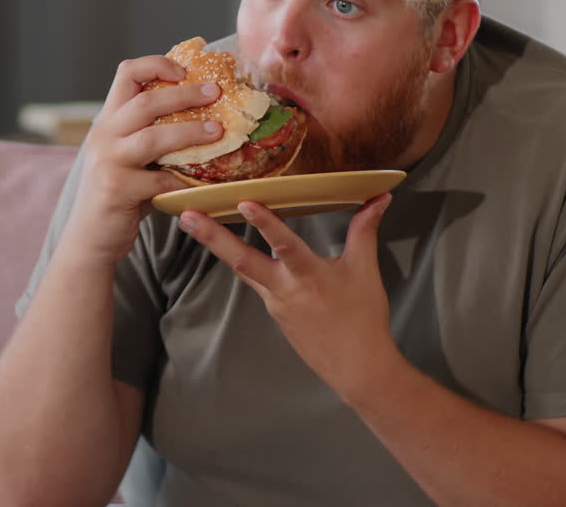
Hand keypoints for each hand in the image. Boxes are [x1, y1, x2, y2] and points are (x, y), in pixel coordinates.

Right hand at [60, 56, 223, 263]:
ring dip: (190, 131)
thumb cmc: (119, 196)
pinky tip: (206, 183)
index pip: (126, 73)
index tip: (185, 71)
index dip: (156, 64)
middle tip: (216, 92)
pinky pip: (160, 181)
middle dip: (185, 94)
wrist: (90, 239)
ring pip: (153, 137)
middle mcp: (103, 136)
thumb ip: (153, 137)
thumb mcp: (129, 158)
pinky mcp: (117, 189)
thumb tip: (206, 118)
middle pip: (145, 101)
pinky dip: (186, 181)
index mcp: (108, 121)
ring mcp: (108, 162)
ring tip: (218, 130)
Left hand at [177, 194, 399, 396]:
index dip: (265, 224)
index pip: (284, 246)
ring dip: (216, 246)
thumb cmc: (364, 318)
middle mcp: (285, 289)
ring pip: (242, 270)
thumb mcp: (366, 270)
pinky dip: (243, 262)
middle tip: (185, 216)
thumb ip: (365, 230)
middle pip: (242, 260)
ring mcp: (274, 303)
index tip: (243, 203)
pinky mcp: (274, 312)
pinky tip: (230, 245)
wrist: (358, 368)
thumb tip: (379, 197)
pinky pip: (256, 281)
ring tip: (192, 224)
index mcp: (310, 276)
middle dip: (212, 237)